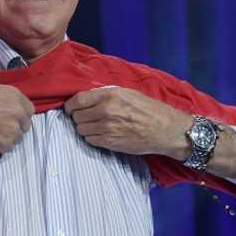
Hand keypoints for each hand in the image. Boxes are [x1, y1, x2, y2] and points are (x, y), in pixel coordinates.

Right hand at [0, 82, 34, 152]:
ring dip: (7, 138)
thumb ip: (1, 96)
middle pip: (25, 125)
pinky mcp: (5, 143)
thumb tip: (2, 101)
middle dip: (16, 127)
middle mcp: (17, 112)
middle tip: (1, 128)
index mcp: (14, 95)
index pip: (29, 109)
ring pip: (17, 138)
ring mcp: (13, 129)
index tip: (13, 118)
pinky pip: (7, 148)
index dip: (20, 115)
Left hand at [64, 86, 191, 156]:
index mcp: (110, 95)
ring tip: (95, 125)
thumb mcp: (128, 93)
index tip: (71, 108)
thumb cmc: (149, 109)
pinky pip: (90, 140)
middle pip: (77, 116)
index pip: (77, 100)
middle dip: (78, 117)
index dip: (70, 105)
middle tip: (87, 117)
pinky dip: (92, 137)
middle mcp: (106, 111)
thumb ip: (106, 93)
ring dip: (85, 128)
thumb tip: (86, 97)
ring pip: (81, 129)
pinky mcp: (110, 142)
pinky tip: (101, 133)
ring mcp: (107, 128)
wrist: (165, 129)